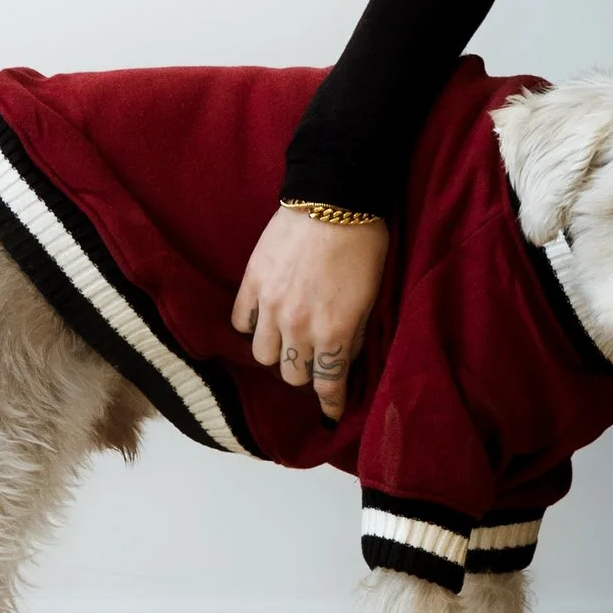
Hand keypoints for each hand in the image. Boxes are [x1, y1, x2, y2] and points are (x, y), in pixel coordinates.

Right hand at [231, 208, 388, 418]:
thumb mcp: (371, 296)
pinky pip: (240, 322)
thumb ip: (354, 334)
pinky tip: (264, 319)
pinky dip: (251, 327)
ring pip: (263, 355)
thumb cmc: (363, 244)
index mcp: (333, 332)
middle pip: (292, 375)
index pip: (327, 384)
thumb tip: (344, 359)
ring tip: (288, 340)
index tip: (332, 413)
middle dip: (306, 373)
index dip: (331, 403)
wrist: (333, 199)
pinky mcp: (251, 284)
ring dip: (278, 353)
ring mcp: (270, 306)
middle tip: (314, 360)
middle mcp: (297, 327)